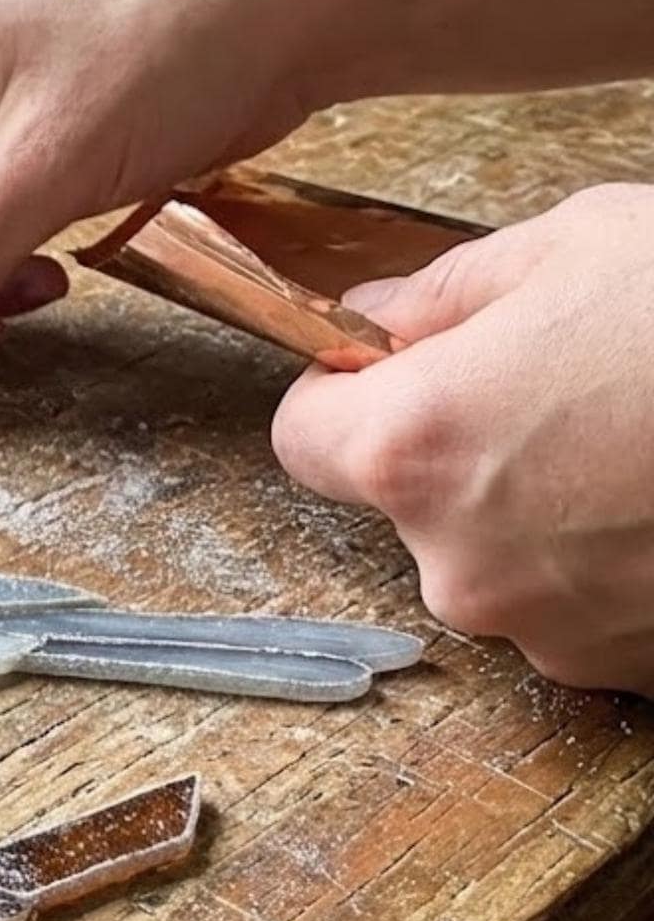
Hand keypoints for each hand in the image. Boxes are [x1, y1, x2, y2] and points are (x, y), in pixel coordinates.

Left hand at [272, 183, 653, 691]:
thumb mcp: (583, 248)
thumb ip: (452, 291)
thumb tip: (380, 316)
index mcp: (420, 446)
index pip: (302, 439)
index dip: (340, 397)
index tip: (385, 372)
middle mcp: (464, 561)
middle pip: (407, 506)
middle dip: (461, 452)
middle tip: (567, 391)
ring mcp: (552, 631)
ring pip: (502, 562)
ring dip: (546, 512)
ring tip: (647, 445)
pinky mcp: (631, 672)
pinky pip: (584, 609)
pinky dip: (616, 564)